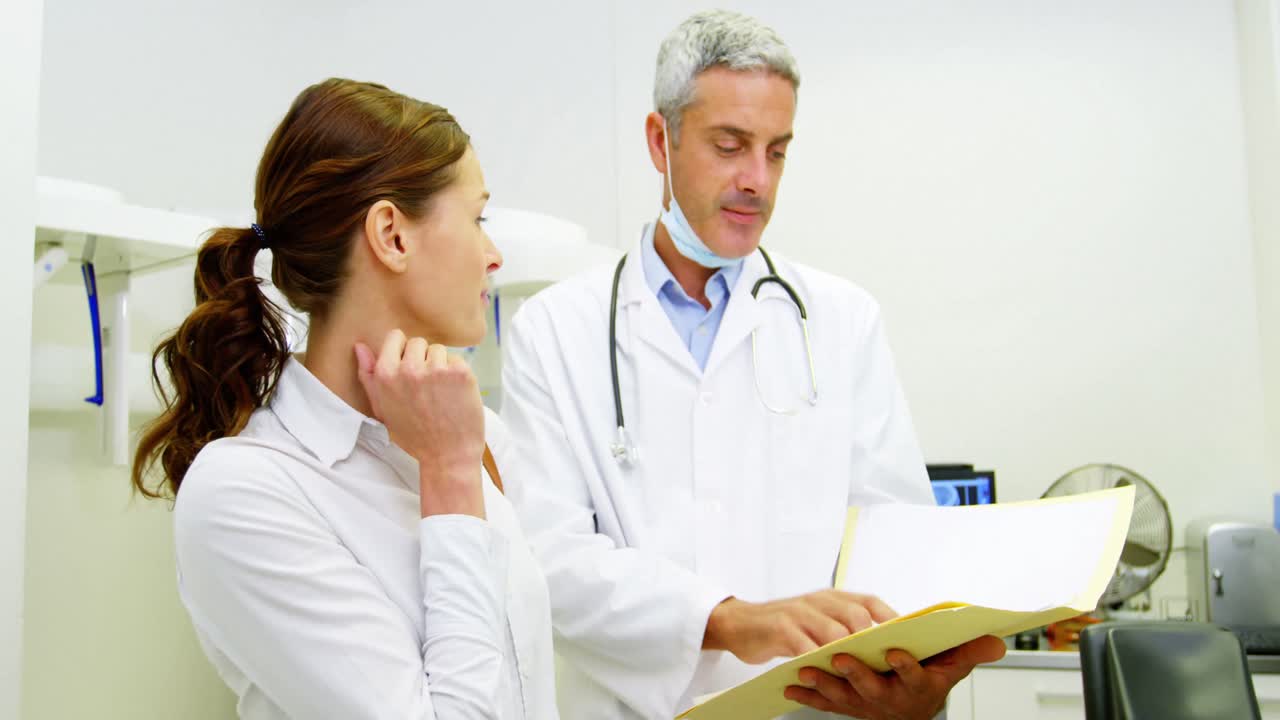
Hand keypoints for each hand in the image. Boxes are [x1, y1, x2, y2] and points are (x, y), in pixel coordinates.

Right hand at [355, 330, 484, 517]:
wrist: (447, 455)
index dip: (403, 352)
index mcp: (385, 374)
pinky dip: (458, 374)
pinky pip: (457, 359)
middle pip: (418, 342)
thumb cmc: (414, 435)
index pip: (395, 337)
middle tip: (426, 388)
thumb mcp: (382, 409)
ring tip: (440, 393)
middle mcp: (409, 369)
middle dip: (423, 359)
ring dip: (441, 366)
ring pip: (439, 350)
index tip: (409, 370)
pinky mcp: (460, 372)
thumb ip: (369, 376)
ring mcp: (436, 369)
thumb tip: (360, 347)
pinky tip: (454, 395)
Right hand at [703, 591, 896, 663]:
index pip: (868, 602)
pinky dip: (818, 660)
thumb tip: (877, 646)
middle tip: (886, 660)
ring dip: (848, 652)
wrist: (739, 623)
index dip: (891, 618)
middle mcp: (817, 600)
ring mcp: (799, 612)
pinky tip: (826, 673)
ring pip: (833, 631)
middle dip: (873, 638)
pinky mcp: (780, 627)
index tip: (910, 635)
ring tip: (862, 670)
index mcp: (830, 598)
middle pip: (855, 615)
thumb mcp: (814, 620)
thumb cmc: (782, 626)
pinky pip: (804, 646)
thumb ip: (839, 627)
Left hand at [783, 635, 1006, 718]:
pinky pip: (826, 703)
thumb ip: (970, 652)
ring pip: (844, 697)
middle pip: (873, 688)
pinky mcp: (848, 706)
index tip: (895, 650)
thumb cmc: (930, 680)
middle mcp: (891, 699)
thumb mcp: (952, 667)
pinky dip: (808, 695)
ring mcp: (867, 705)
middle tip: (841, 657)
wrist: (912, 711)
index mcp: (917, 686)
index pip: (914, 676)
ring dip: (824, 684)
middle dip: (857, 674)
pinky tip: (790, 685)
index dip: (906, 665)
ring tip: (805, 669)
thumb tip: (997, 641)